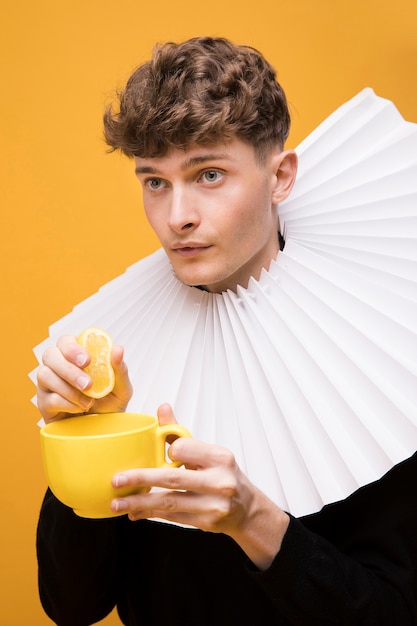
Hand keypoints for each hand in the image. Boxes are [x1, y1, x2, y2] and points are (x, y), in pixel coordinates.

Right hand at [37, 335, 132, 421]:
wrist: (102, 432)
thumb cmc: (110, 405)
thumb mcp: (121, 389)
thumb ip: (120, 369)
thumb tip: (117, 349)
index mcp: (76, 357)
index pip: (66, 341)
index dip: (72, 348)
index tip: (87, 361)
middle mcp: (58, 367)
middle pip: (50, 354)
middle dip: (69, 369)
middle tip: (88, 385)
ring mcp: (48, 385)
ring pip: (45, 375)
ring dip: (69, 389)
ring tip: (88, 402)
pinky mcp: (44, 403)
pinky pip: (48, 398)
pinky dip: (67, 404)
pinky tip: (79, 409)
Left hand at [111, 403, 288, 568]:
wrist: (247, 509)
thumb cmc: (222, 474)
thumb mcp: (208, 452)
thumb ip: (181, 433)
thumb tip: (162, 408)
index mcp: (220, 458)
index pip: (184, 449)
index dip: (169, 451)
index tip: (157, 453)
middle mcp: (219, 481)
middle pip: (173, 478)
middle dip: (140, 478)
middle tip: (116, 480)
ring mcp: (213, 504)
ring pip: (169, 502)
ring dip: (139, 503)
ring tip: (116, 503)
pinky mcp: (206, 522)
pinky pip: (172, 517)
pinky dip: (150, 514)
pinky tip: (134, 512)